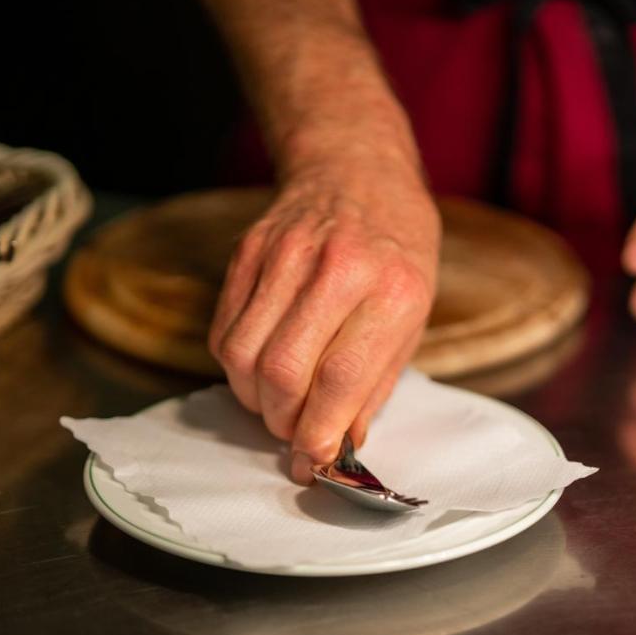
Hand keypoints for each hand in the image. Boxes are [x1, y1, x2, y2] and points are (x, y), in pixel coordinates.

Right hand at [209, 162, 439, 482]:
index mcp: (392, 289)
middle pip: (281, 370)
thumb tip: (337, 447)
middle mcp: (337, 268)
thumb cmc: (396, 255)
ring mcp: (285, 254)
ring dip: (254, 399)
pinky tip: (261, 366)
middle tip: (294, 432)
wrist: (359, 174)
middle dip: (282, 421)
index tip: (313, 460)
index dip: (319, 430)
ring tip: (277, 402)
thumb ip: (373, 386)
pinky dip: (236, 366)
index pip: (341, 376)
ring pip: (243, 355)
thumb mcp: (411, 319)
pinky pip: (224, 330)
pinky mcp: (247, 251)